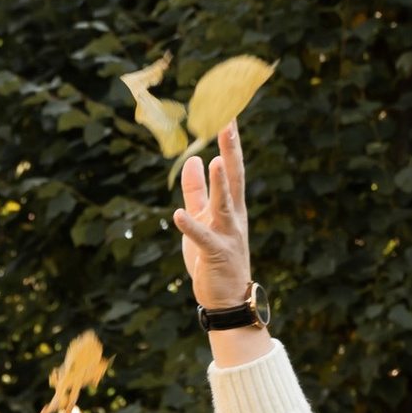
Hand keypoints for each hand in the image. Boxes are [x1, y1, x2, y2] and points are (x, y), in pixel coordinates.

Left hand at [174, 116, 254, 308]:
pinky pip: (202, 238)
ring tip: (214, 160)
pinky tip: (178, 215)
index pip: (231, 168)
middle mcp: (234, 216)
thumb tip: (196, 159)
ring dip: (219, 183)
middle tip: (229, 123)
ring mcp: (227, 234)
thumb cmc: (214, 257)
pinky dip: (191, 226)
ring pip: (224, 204)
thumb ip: (197, 190)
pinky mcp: (215, 254)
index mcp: (231, 206)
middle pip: (233, 178)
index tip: (228, 114)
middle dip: (231, 151)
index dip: (229, 143)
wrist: (227, 298)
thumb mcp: (204, 218)